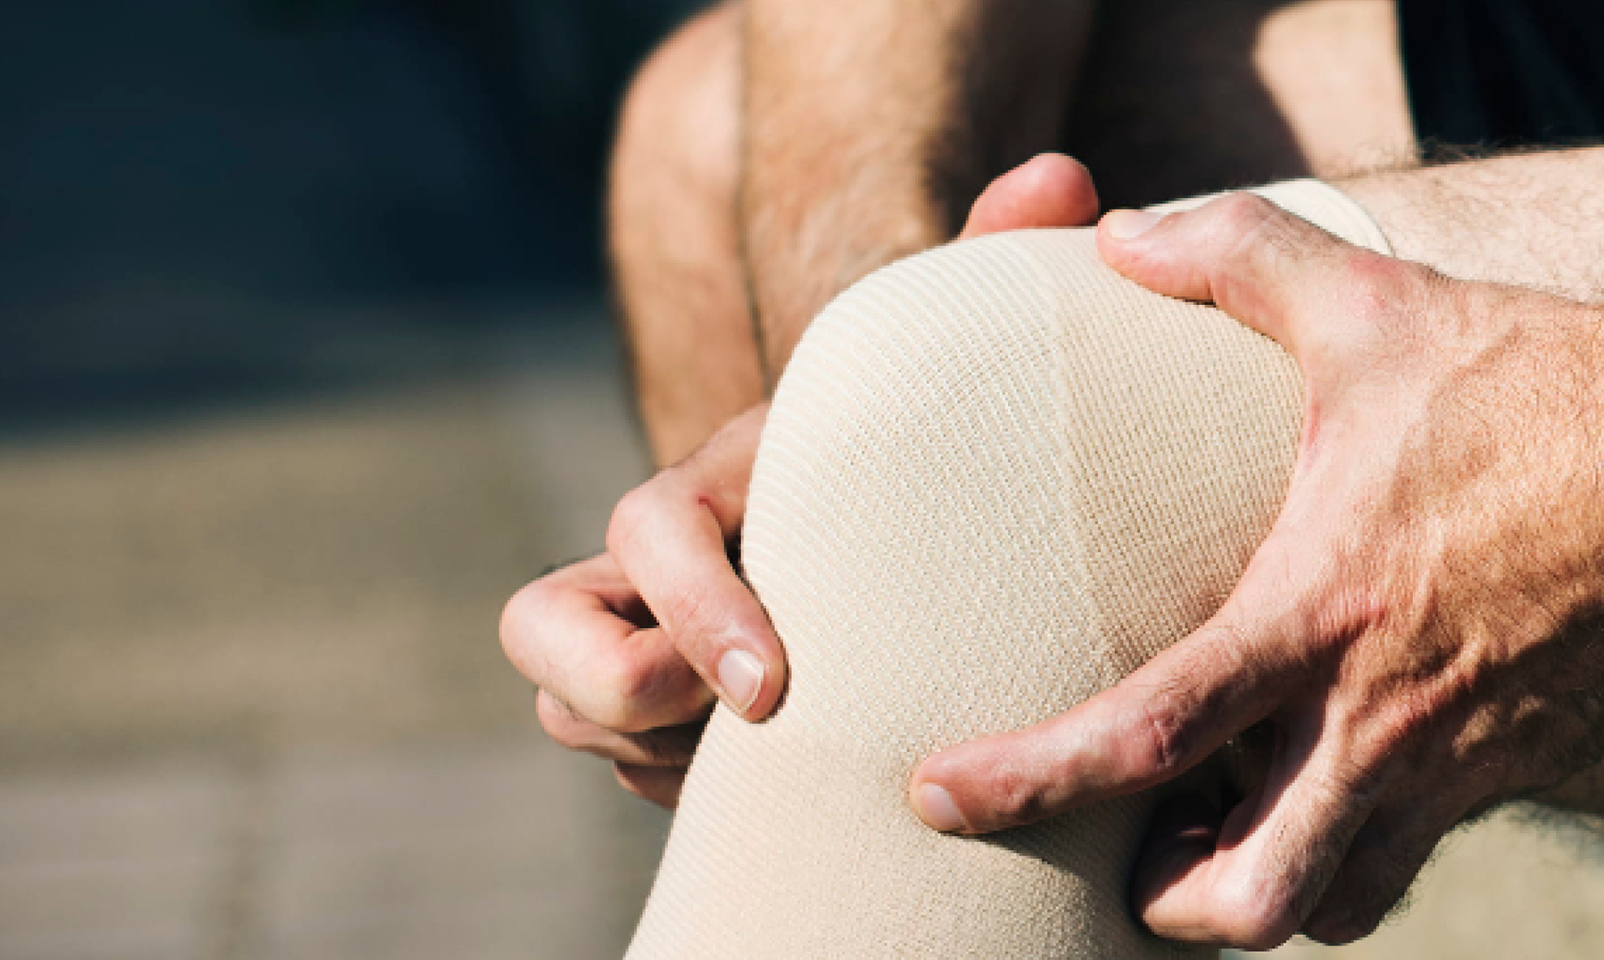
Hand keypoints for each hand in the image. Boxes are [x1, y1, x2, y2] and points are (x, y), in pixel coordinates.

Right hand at [499, 154, 1108, 804]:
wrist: (916, 517)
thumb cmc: (938, 439)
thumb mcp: (957, 360)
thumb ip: (991, 262)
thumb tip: (1060, 177)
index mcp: (718, 482)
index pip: (640, 532)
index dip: (691, 607)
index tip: (776, 685)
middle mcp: (654, 562)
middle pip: (544, 635)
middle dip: (621, 696)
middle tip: (753, 728)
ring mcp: (646, 640)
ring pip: (581, 715)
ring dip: (668, 753)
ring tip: (794, 753)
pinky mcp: (665, 718)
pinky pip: (634, 773)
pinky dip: (691, 788)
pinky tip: (800, 781)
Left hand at [901, 194, 1603, 946]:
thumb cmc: (1550, 379)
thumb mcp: (1378, 305)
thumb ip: (1236, 256)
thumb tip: (1122, 233)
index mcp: (1322, 612)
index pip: (1145, 738)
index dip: (1025, 783)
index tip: (938, 794)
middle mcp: (1386, 719)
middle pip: (1245, 899)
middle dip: (1164, 903)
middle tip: (1126, 847)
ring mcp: (1466, 761)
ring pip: (1338, 904)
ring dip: (1268, 890)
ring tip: (1227, 825)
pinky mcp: (1532, 767)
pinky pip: (1422, 850)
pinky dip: (1361, 845)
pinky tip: (1342, 776)